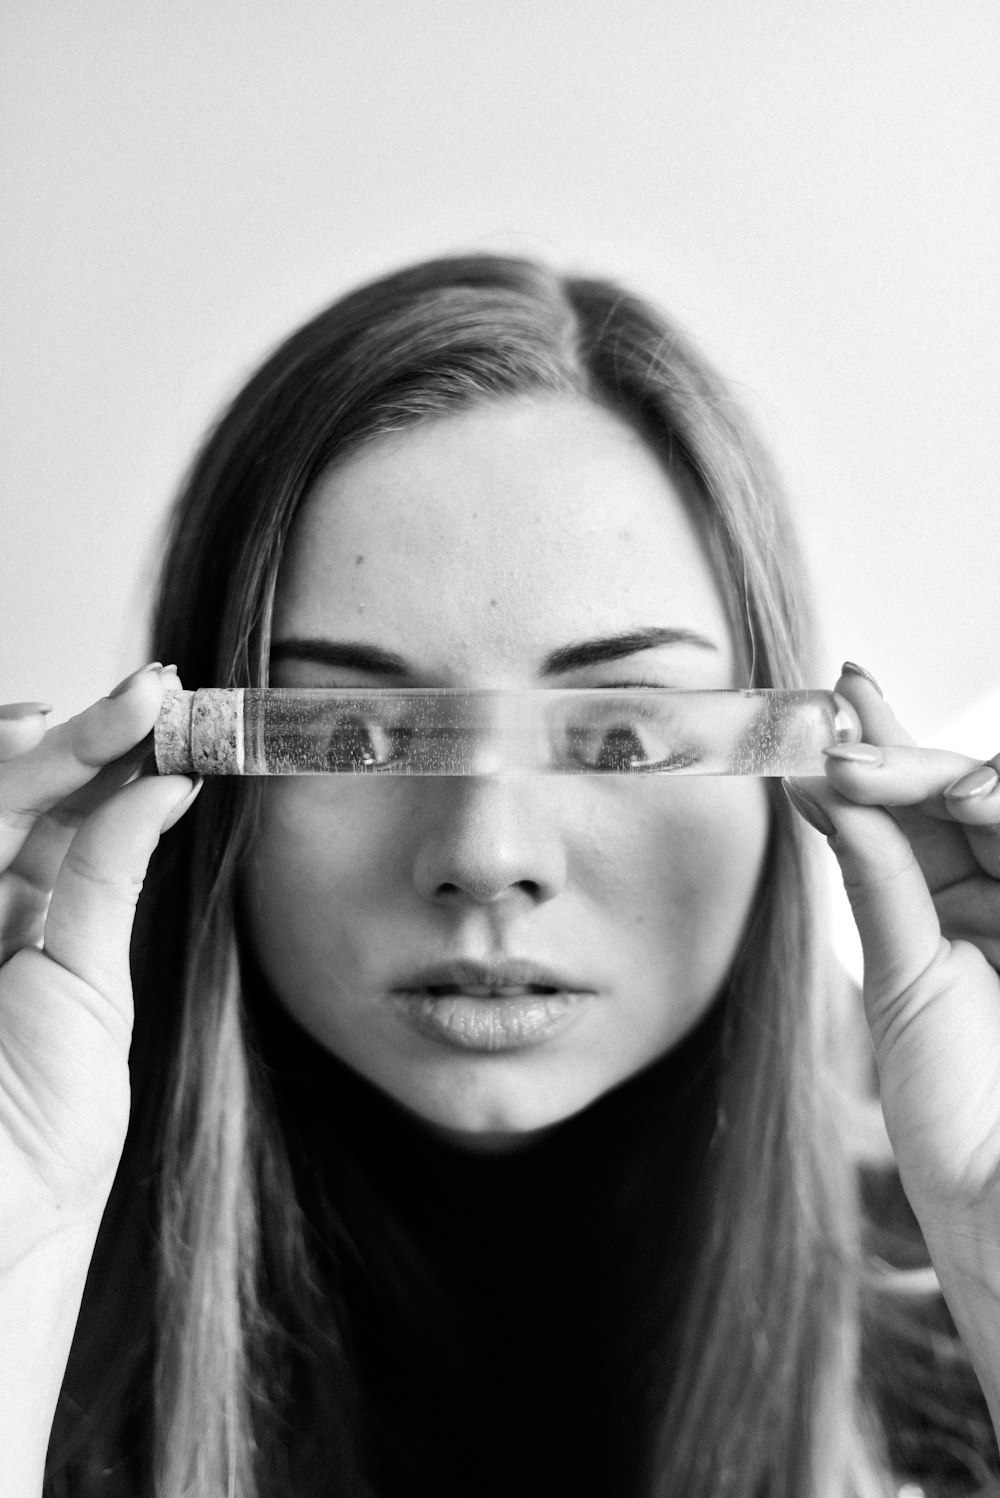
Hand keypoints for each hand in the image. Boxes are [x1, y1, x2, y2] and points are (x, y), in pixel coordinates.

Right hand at [0, 664, 198, 1267]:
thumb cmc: (37, 1144)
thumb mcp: (90, 996)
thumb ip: (106, 883)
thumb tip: (169, 785)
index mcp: (26, 932)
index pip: (65, 820)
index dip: (113, 762)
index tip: (175, 718)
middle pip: (21, 796)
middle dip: (87, 737)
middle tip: (158, 693)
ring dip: (41, 744)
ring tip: (118, 707)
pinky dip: (6, 783)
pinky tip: (36, 741)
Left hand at [783, 665, 999, 1237]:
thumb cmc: (952, 1110)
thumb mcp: (902, 977)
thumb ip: (878, 877)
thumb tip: (822, 786)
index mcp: (956, 907)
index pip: (918, 810)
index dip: (883, 752)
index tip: (834, 701)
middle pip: (962, 799)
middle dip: (903, 757)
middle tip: (843, 726)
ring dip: (946, 778)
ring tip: (879, 765)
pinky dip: (998, 815)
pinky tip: (961, 799)